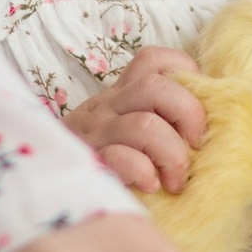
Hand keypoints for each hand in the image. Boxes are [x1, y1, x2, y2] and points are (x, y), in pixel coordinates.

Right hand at [66, 48, 206, 195]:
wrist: (48, 190)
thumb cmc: (100, 165)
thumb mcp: (121, 132)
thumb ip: (153, 119)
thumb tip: (202, 127)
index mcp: (119, 96)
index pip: (150, 62)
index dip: (182, 71)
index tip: (195, 105)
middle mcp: (106, 108)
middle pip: (154, 87)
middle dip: (188, 113)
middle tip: (195, 145)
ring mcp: (96, 135)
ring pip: (145, 125)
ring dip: (171, 154)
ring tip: (175, 180)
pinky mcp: (90, 164)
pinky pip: (122, 159)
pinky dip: (144, 172)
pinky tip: (149, 186)